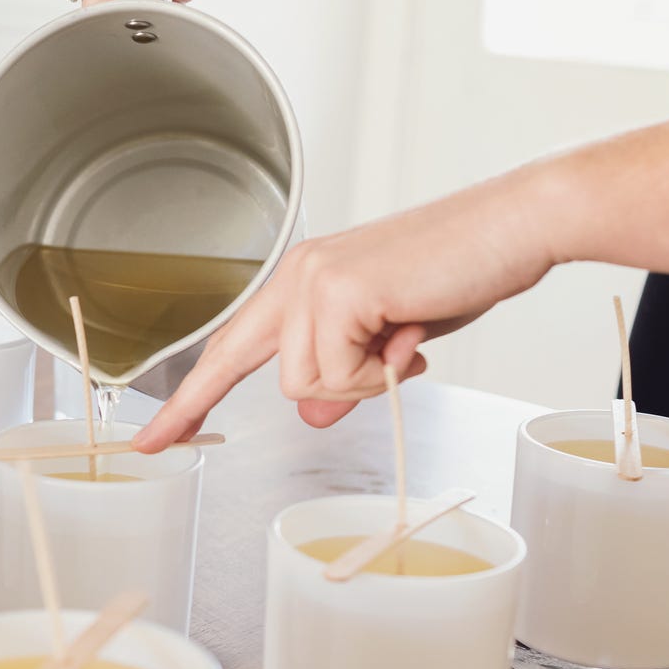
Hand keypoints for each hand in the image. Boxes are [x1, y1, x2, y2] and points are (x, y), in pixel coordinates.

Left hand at [133, 174, 561, 449]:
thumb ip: (345, 372)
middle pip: (241, 363)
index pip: (231, 346)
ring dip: (358, 382)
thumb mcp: (392, 340)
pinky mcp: (338, 292)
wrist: (513, 230)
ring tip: (403, 345)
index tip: (155, 435)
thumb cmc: (462, 272)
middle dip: (213, 402)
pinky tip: (411, 337)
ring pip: (299, 383)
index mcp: (303, 280)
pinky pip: (337, 374)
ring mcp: (313, 281)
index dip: (191, 396)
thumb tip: (313, 412)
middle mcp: (297, 275)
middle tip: (166, 439)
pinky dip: (379, 375)